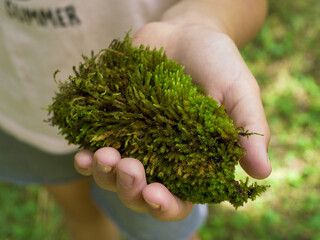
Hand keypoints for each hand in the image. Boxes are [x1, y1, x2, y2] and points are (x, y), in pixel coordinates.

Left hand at [74, 21, 270, 221]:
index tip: (156, 195)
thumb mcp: (240, 94)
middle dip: (130, 189)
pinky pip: (95, 149)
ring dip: (105, 175)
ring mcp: (134, 142)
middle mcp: (161, 158)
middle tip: (130, 167)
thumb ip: (250, 131)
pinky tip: (84, 152)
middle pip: (138, 194)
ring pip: (113, 177)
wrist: (187, 34)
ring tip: (106, 155)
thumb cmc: (218, 65)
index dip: (166, 206)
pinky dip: (87, 157)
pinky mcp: (114, 123)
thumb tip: (263, 172)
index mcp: (192, 161)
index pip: (179, 200)